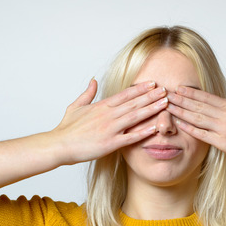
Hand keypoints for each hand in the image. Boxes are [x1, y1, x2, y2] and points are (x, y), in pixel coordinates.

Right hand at [51, 79, 167, 164]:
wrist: (59, 145)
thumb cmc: (66, 128)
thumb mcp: (76, 106)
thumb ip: (87, 93)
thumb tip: (94, 80)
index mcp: (101, 106)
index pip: (125, 94)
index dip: (140, 89)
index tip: (153, 84)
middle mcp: (108, 115)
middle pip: (134, 103)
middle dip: (151, 96)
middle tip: (167, 90)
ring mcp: (110, 129)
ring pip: (135, 117)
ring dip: (151, 109)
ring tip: (165, 103)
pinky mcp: (110, 143)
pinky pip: (130, 137)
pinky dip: (143, 132)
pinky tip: (155, 127)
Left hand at [166, 78, 225, 164]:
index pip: (206, 97)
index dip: (191, 93)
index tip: (179, 88)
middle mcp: (225, 115)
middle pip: (198, 106)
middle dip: (181, 100)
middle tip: (167, 95)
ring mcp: (223, 128)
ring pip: (197, 118)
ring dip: (181, 111)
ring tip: (168, 107)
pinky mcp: (222, 142)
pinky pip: (201, 134)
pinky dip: (189, 128)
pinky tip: (178, 123)